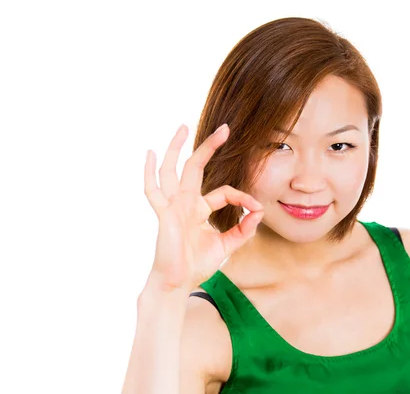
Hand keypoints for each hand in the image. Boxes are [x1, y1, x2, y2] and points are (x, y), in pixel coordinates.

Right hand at [143, 123, 263, 292]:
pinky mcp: (163, 213)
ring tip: (183, 127)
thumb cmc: (197, 265)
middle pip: (195, 167)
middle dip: (209, 147)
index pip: (224, 191)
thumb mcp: (227, 245)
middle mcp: (185, 202)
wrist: (179, 283)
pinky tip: (150, 154)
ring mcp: (173, 206)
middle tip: (225, 128)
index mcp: (199, 209)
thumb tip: (259, 212)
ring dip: (177, 148)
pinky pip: (153, 190)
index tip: (257, 208)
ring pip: (172, 170)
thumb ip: (243, 229)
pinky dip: (150, 172)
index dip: (243, 197)